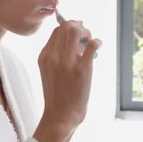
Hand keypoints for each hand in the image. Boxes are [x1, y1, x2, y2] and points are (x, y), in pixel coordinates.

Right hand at [32, 20, 101, 141]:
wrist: (60, 115)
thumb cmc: (57, 95)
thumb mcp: (49, 72)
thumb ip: (57, 56)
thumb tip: (75, 41)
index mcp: (44, 57)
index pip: (56, 31)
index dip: (69, 26)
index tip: (78, 30)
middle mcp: (53, 57)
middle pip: (66, 27)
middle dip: (79, 26)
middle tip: (86, 34)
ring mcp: (67, 62)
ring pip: (76, 31)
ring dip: (87, 32)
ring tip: (90, 41)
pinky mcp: (82, 69)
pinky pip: (92, 45)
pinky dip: (97, 42)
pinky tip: (98, 46)